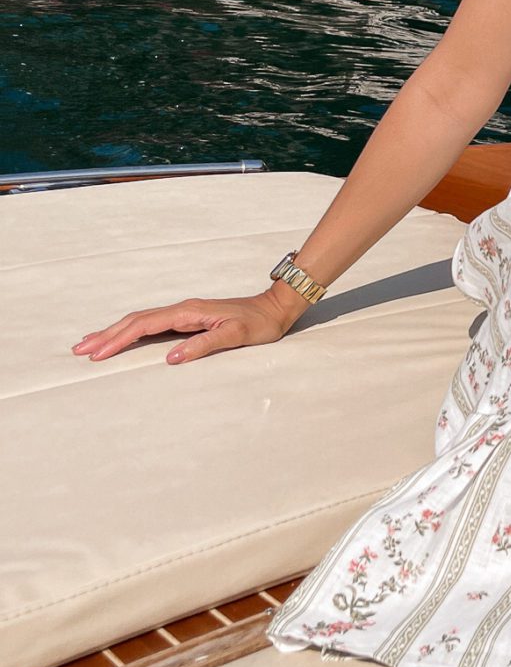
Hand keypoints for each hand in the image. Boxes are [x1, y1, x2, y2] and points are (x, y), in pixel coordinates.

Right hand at [72, 288, 300, 366]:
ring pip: (141, 321)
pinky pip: (152, 324)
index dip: (120, 339)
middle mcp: (182, 309)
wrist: (274, 308)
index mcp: (189, 312)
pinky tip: (123, 337)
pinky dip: (131, 331)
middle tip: (79, 349)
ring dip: (115, 332)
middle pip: (136, 320)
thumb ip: (205, 345)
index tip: (99, 353)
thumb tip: (172, 358)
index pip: (145, 325)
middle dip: (107, 334)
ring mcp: (184, 313)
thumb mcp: (237, 336)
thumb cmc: (259, 323)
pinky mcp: (187, 319)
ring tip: (90, 344)